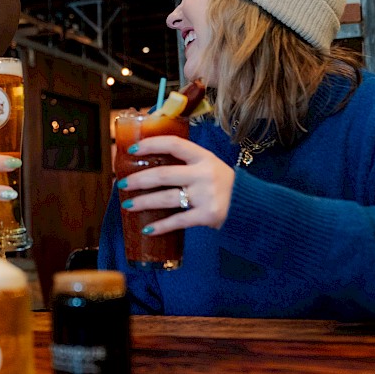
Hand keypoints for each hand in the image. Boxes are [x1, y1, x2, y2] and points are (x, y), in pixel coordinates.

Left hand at [116, 135, 234, 232]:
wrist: (252, 206)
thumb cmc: (224, 185)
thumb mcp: (210, 166)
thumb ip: (187, 164)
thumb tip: (152, 165)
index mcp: (204, 157)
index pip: (174, 144)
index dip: (151, 144)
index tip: (131, 149)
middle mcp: (204, 174)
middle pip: (164, 174)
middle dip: (139, 179)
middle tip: (122, 183)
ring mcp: (206, 195)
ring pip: (166, 198)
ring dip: (144, 202)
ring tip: (128, 205)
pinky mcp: (208, 215)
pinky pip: (178, 221)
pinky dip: (161, 226)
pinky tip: (147, 229)